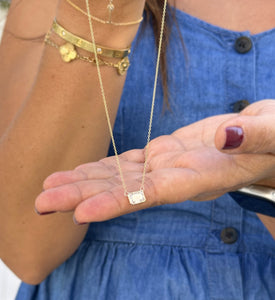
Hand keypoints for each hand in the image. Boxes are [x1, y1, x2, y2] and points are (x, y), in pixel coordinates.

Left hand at [35, 100, 274, 222]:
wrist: (261, 138)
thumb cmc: (270, 138)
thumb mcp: (270, 132)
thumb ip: (251, 136)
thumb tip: (225, 136)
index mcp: (199, 178)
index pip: (152, 195)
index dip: (117, 203)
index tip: (80, 213)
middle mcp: (175, 178)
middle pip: (123, 191)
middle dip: (83, 196)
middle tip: (42, 202)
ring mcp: (165, 166)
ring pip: (119, 178)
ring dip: (83, 182)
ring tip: (49, 187)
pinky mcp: (162, 153)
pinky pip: (127, 163)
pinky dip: (102, 168)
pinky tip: (79, 171)